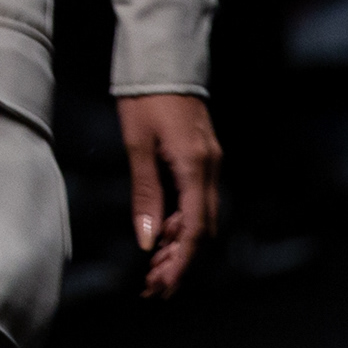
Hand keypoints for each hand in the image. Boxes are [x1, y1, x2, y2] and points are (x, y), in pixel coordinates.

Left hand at [119, 94, 223, 297]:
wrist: (164, 59)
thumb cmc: (144, 98)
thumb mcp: (136, 145)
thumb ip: (145, 193)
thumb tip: (145, 239)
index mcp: (195, 167)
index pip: (194, 230)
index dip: (180, 263)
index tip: (164, 287)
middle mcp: (210, 168)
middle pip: (202, 230)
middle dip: (179, 261)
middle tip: (153, 286)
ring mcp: (210, 162)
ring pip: (201, 217)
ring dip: (179, 244)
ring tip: (152, 267)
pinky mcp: (203, 157)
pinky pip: (197, 200)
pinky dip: (180, 221)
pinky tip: (160, 232)